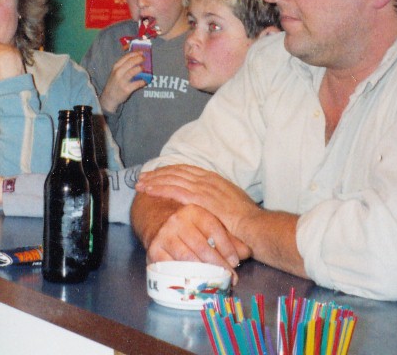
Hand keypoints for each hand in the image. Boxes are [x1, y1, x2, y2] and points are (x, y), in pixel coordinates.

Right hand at [98, 50, 147, 112]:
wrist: (109, 97)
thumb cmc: (114, 83)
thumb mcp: (115, 72)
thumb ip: (124, 66)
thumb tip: (137, 59)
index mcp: (116, 67)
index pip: (126, 57)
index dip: (135, 53)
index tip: (142, 52)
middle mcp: (118, 73)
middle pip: (130, 62)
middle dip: (139, 59)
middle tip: (145, 59)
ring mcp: (122, 81)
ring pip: (133, 71)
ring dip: (140, 68)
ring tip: (145, 68)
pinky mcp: (126, 89)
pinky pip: (137, 83)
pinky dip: (143, 81)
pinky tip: (146, 80)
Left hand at [137, 165, 257, 237]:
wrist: (255, 227)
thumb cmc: (246, 222)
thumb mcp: (231, 205)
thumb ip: (217, 202)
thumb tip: (209, 206)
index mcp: (214, 179)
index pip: (187, 170)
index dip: (170, 171)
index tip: (156, 174)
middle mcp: (207, 180)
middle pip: (177, 172)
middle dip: (158, 174)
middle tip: (142, 178)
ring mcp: (204, 188)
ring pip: (173, 179)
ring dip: (155, 181)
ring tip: (140, 184)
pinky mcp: (200, 198)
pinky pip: (175, 190)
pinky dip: (161, 189)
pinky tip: (149, 190)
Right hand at [144, 201, 248, 272]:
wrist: (155, 221)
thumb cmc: (188, 227)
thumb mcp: (207, 226)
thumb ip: (227, 238)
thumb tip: (247, 253)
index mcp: (194, 211)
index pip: (213, 228)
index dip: (227, 246)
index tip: (235, 261)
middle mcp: (177, 220)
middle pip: (202, 245)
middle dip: (218, 264)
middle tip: (229, 278)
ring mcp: (164, 234)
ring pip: (187, 257)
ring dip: (203, 272)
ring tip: (215, 282)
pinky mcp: (154, 249)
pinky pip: (171, 266)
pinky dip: (183, 275)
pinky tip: (194, 282)